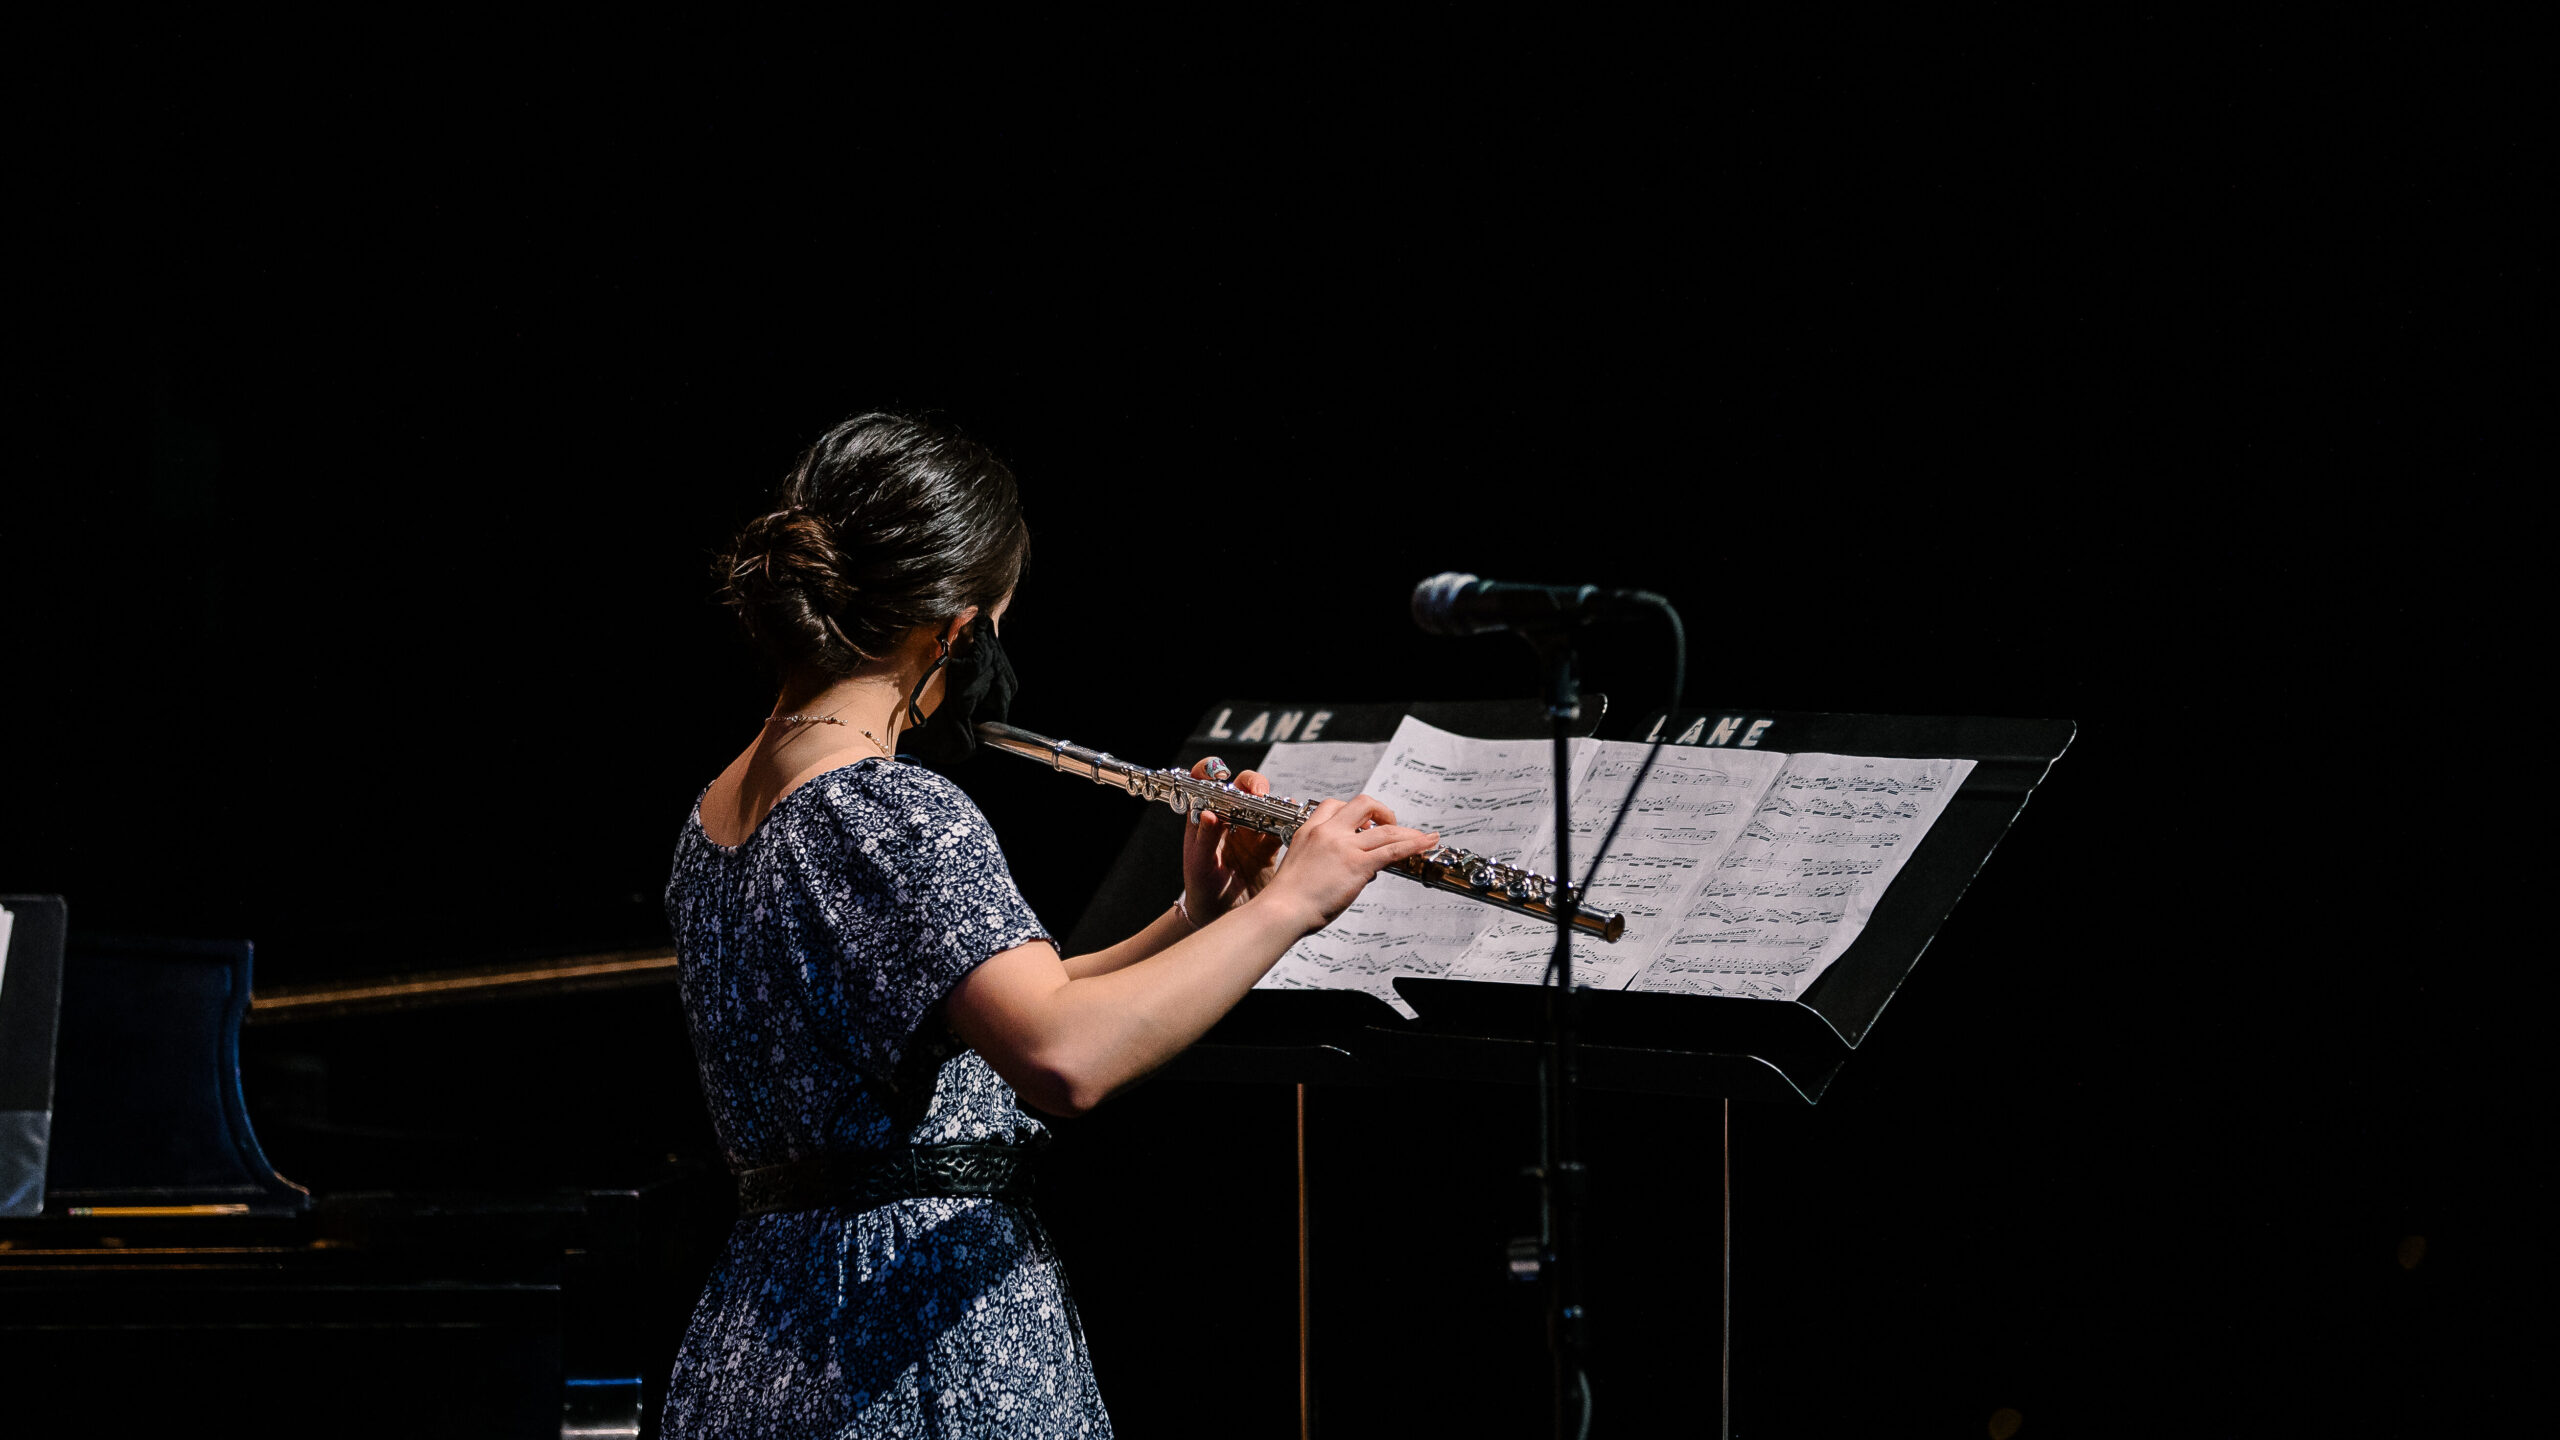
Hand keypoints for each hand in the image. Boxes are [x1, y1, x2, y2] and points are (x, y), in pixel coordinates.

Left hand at [1181, 757, 1286, 925]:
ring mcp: (1251, 832)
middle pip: (1243, 789)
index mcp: (1206, 819)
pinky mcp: (1269, 847)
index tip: (1220, 772)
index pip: (1206, 784)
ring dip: (1274, 803)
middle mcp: (1230, 820)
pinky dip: (1290, 823)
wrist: (1222, 918)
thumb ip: (1203, 840)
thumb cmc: (1203, 891)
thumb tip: (1208, 814)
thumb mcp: (1199, 866)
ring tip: (1278, 809)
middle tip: (1258, 793)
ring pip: (1266, 806)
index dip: (1212, 771)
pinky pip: (1283, 828)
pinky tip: (1294, 823)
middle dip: (1253, 784)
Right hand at [1259, 794, 1439, 936]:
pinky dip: (1414, 844)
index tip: (1364, 825)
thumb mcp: (1301, 865)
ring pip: (1385, 829)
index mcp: (1309, 830)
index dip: (1353, 813)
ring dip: (1407, 832)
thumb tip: (1351, 867)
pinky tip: (1428, 842)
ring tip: (1421, 838)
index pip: (1334, 805)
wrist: (1282, 910)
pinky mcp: (1357, 865)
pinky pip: (1392, 849)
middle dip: (1382, 812)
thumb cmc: (1287, 899)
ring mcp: (1344, 846)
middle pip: (1363, 803)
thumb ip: (1323, 859)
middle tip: (1390, 827)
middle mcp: (1328, 832)